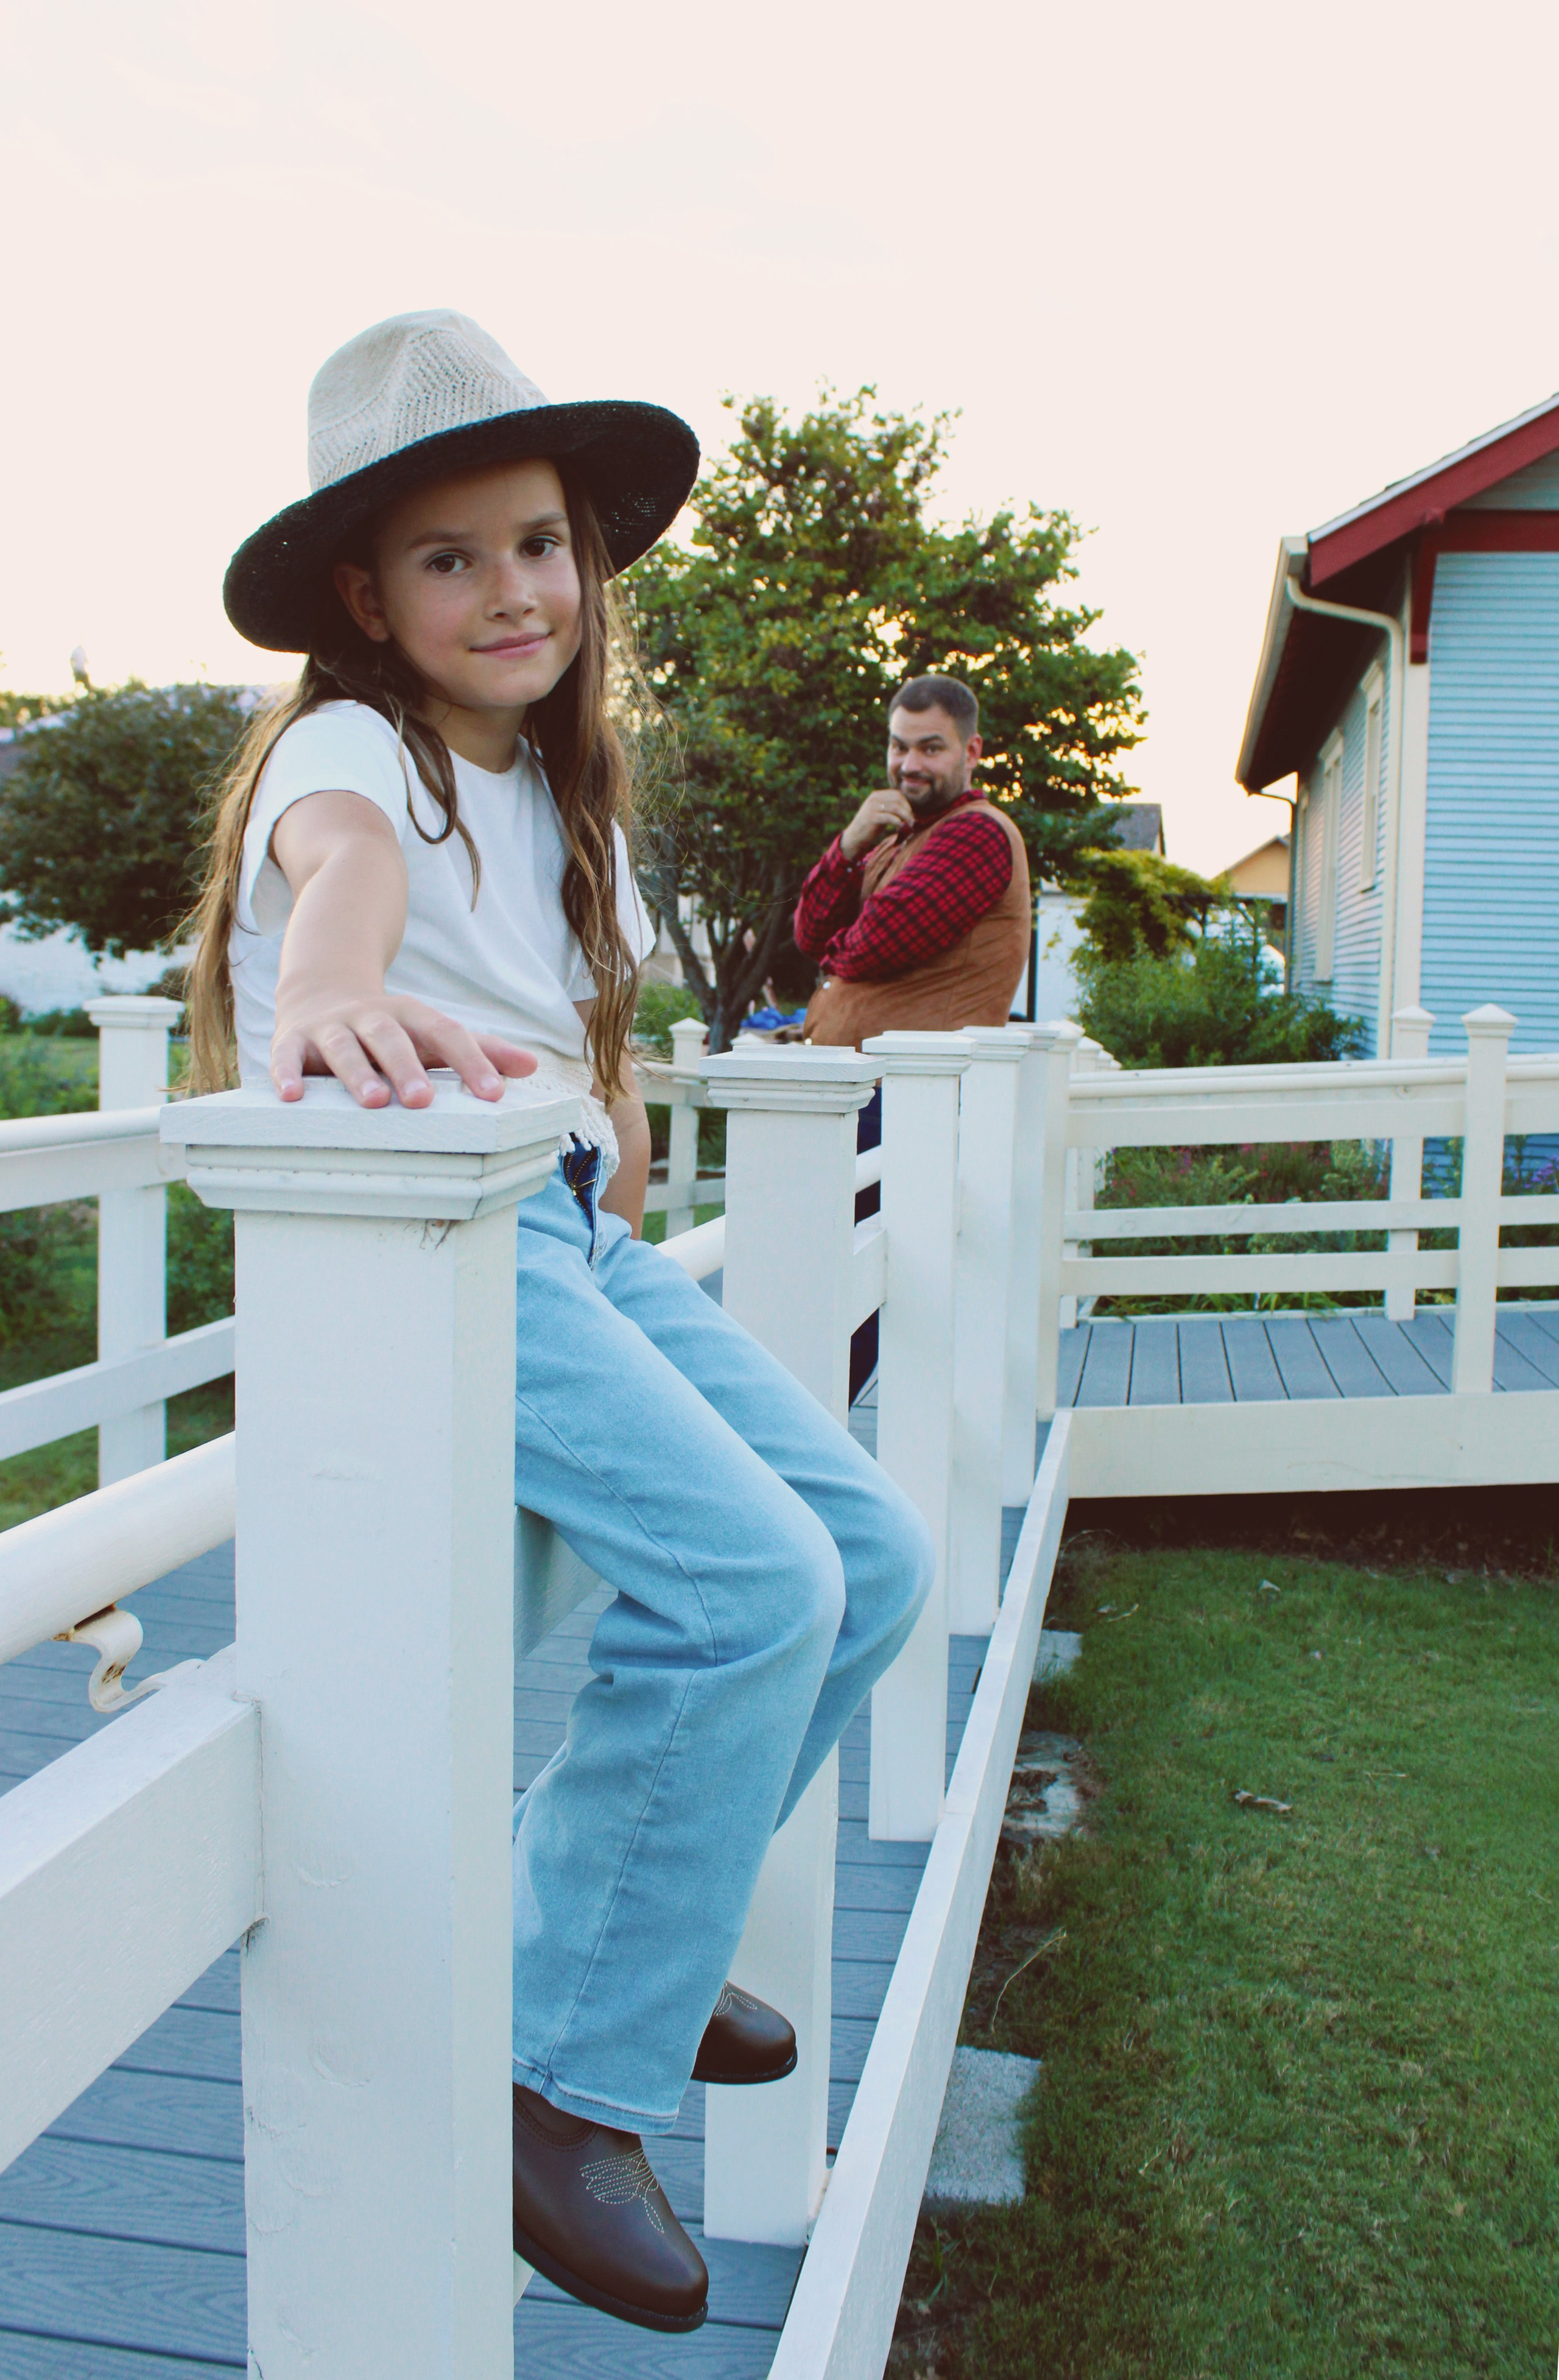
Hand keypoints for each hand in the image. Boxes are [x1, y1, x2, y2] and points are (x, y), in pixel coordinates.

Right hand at [271, 981, 537, 1108]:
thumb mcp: (430, 1032)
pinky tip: (293, 1096)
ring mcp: (330, 1028)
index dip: (471, 1061)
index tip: (494, 1093)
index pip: (446, 1033)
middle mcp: (370, 1018)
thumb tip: (531, 1065)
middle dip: (408, 1067)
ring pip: (344, 1047)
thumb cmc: (388, 1028)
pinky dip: (287, 1073)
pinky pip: (286, 1057)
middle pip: (391, 1038)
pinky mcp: (292, 1041)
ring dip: (358, 1073)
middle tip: (424, 1099)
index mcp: (410, 1016)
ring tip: (376, 1102)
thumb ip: (478, 1050)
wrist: (320, 990)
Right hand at [839, 787, 913, 862]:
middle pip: (897, 799)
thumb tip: (909, 809)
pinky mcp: (872, 818)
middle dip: (907, 810)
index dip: (906, 803)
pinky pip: (889, 817)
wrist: (855, 836)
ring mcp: (872, 807)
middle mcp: (874, 798)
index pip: (897, 794)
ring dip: (905, 816)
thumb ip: (890, 807)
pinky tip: (901, 827)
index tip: (911, 814)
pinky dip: (898, 822)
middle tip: (912, 820)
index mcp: (876, 795)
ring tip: (910, 824)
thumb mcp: (880, 812)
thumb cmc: (870, 826)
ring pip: (895, 807)